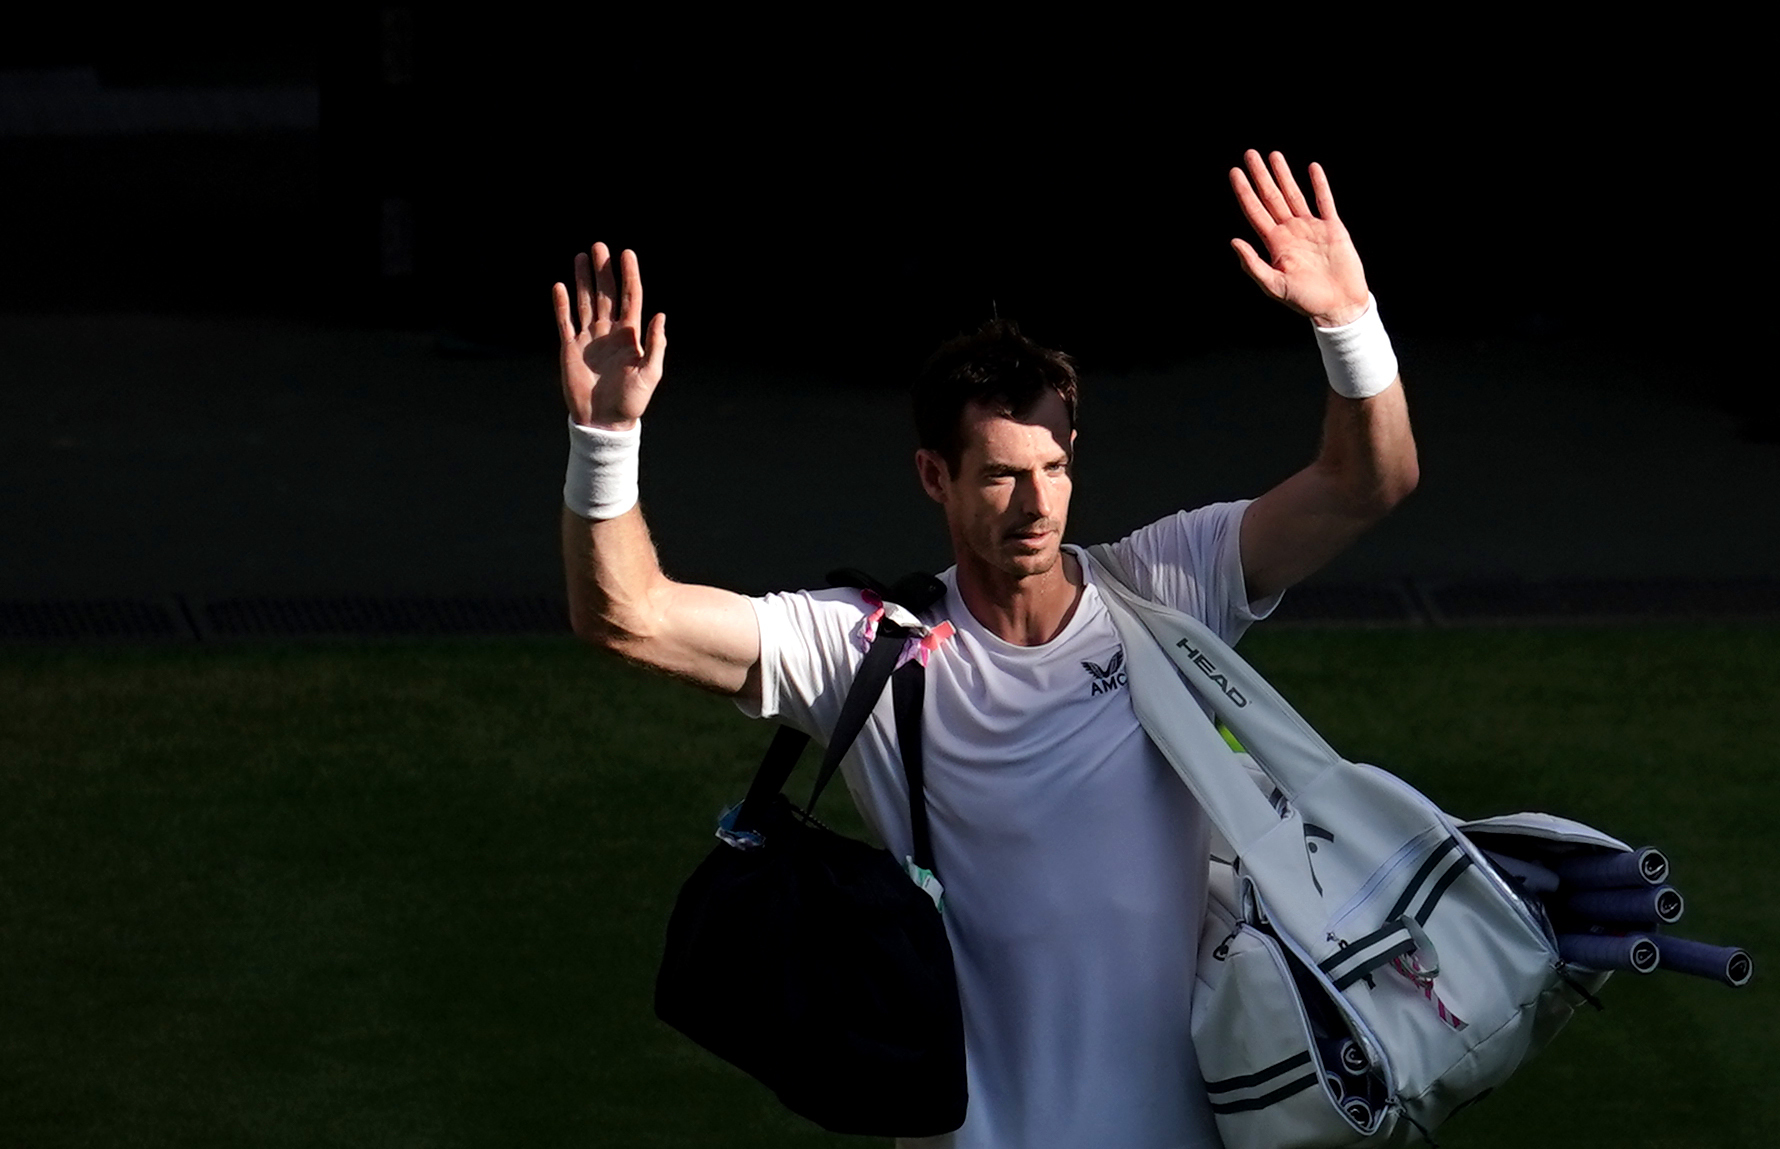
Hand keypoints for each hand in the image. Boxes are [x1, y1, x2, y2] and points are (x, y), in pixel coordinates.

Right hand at [552, 243, 665, 428]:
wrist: (604, 422)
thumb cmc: (631, 401)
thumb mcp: (650, 374)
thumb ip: (656, 345)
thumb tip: (660, 315)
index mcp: (630, 336)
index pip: (630, 297)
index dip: (629, 276)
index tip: (627, 253)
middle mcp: (609, 332)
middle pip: (605, 294)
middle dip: (603, 270)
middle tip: (599, 246)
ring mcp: (588, 338)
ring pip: (585, 302)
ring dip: (583, 280)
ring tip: (581, 257)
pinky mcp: (570, 348)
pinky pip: (565, 321)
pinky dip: (562, 304)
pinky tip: (560, 286)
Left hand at [1229, 151, 1370, 327]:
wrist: (1339, 305)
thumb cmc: (1305, 300)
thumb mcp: (1274, 286)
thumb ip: (1253, 264)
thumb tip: (1233, 241)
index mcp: (1275, 244)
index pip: (1255, 211)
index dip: (1244, 192)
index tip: (1235, 172)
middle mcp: (1290, 232)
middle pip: (1271, 197)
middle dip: (1260, 175)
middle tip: (1249, 154)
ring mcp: (1311, 228)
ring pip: (1294, 194)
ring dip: (1284, 174)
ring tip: (1273, 155)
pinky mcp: (1332, 228)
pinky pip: (1324, 201)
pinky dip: (1319, 185)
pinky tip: (1312, 169)